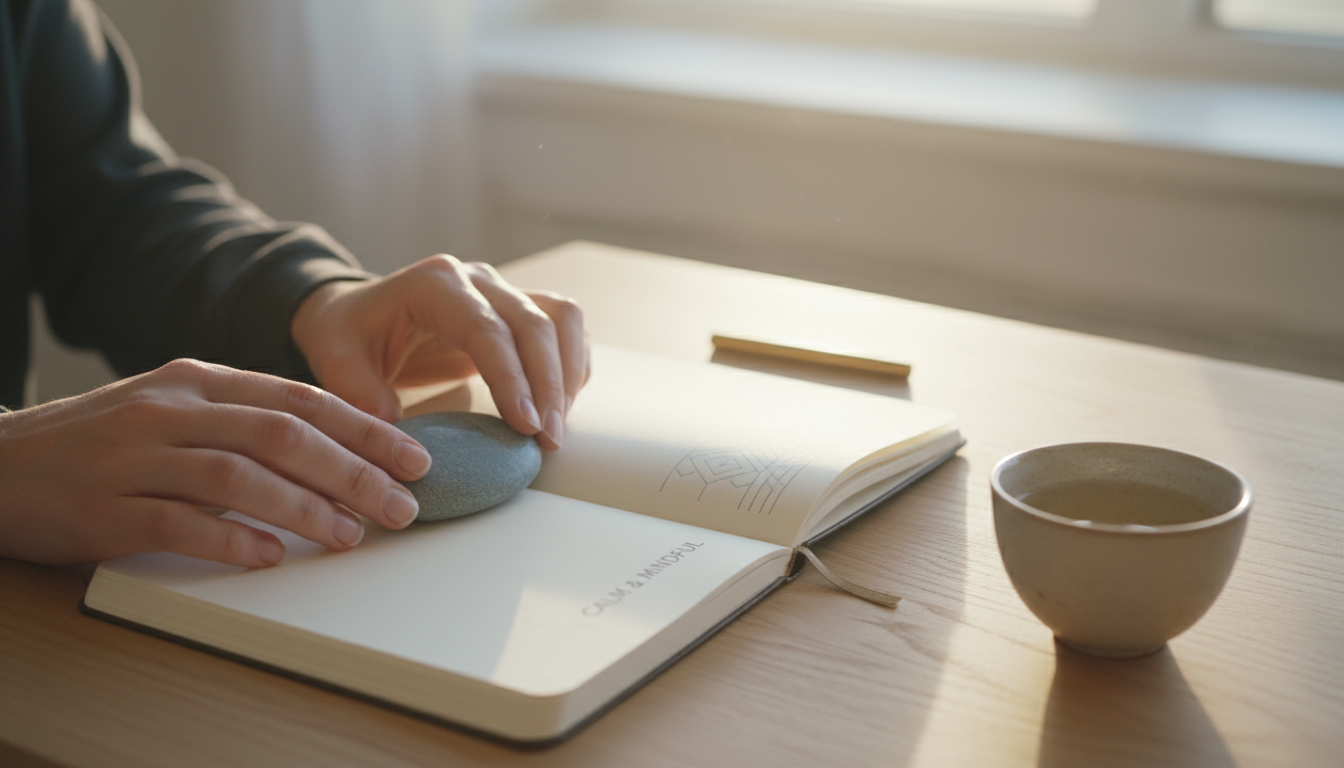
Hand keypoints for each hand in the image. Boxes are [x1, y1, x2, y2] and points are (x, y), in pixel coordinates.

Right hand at [0, 360, 431, 567]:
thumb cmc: (103, 440)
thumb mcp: (175, 407)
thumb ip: (244, 418)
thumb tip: (337, 445)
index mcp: (197, 379)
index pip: (299, 399)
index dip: (364, 429)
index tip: (413, 457)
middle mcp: (171, 409)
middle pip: (281, 434)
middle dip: (353, 470)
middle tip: (402, 504)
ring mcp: (135, 457)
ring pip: (238, 477)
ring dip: (305, 508)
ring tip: (351, 534)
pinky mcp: (104, 508)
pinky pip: (179, 524)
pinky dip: (232, 540)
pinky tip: (271, 556)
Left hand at [290, 255, 589, 449]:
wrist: (359, 316)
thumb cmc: (349, 336)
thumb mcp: (336, 361)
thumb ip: (361, 393)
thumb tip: (399, 436)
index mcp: (434, 283)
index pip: (488, 328)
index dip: (512, 377)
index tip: (526, 425)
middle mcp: (477, 279)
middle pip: (535, 323)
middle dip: (549, 385)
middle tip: (548, 440)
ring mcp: (503, 290)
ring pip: (561, 319)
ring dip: (567, 375)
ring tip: (556, 428)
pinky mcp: (519, 309)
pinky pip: (564, 328)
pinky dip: (571, 366)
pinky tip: (560, 407)